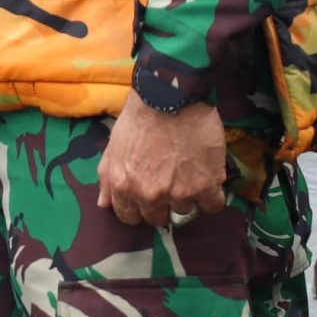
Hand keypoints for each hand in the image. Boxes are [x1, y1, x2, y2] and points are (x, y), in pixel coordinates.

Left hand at [96, 95, 227, 228]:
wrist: (170, 98)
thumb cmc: (139, 119)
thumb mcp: (113, 147)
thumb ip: (107, 178)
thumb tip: (104, 204)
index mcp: (123, 186)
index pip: (129, 217)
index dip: (138, 208)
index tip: (147, 199)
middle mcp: (149, 195)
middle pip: (158, 218)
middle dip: (162, 204)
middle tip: (169, 183)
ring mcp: (179, 193)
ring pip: (184, 210)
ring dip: (187, 195)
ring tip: (187, 171)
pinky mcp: (206, 186)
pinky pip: (213, 206)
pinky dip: (212, 197)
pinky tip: (208, 181)